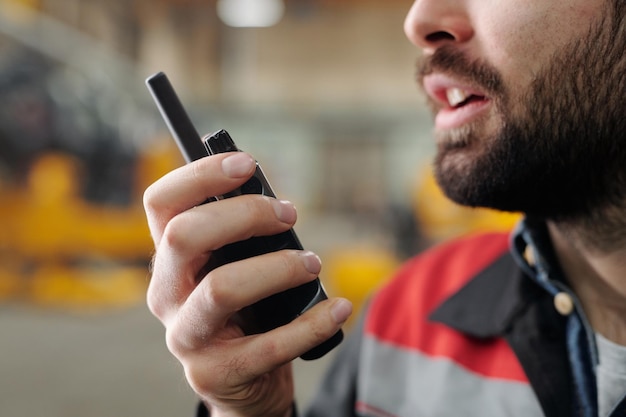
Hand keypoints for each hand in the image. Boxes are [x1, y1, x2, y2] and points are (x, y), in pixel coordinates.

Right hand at [143, 152, 351, 416]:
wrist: (240, 380)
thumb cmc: (244, 308)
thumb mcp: (232, 266)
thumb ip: (240, 235)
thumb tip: (274, 201)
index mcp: (168, 259)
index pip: (161, 204)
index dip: (199, 175)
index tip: (246, 163)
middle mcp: (166, 295)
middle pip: (185, 236)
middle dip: (245, 215)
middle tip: (288, 214)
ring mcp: (187, 337)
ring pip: (222, 288)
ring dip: (277, 267)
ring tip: (311, 263)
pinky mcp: (218, 373)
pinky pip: (270, 346)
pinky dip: (312, 323)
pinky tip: (339, 308)